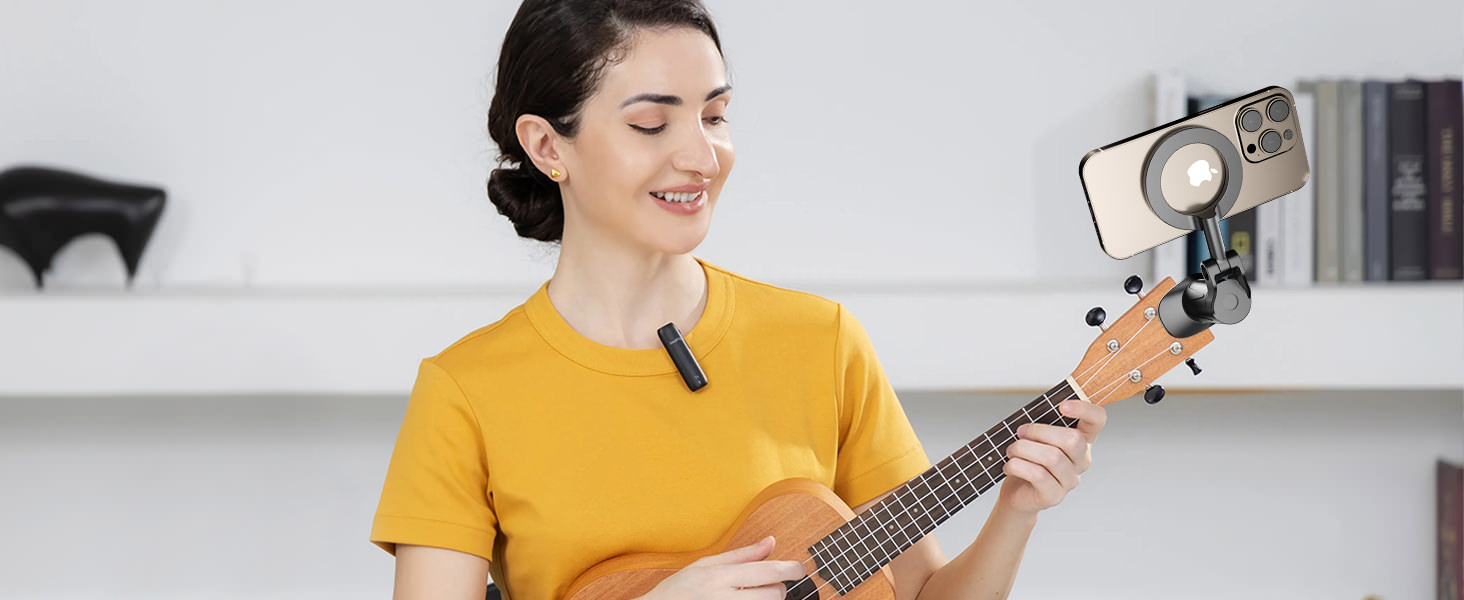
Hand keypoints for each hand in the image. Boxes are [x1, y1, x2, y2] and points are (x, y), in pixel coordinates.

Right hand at [640, 535, 806, 599]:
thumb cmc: (677, 591)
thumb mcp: (704, 565)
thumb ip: (741, 555)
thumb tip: (770, 542)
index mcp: (718, 577)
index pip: (766, 571)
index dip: (790, 569)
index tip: (800, 568)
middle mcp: (723, 598)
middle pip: (773, 594)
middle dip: (778, 589)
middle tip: (769, 586)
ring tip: (752, 595)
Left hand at [996, 399, 1106, 515]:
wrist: (1016, 492)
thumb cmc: (1027, 457)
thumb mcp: (1036, 435)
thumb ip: (1043, 421)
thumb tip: (1035, 411)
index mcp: (1082, 439)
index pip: (1097, 420)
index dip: (1085, 409)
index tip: (1062, 406)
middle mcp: (1082, 460)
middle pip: (1072, 439)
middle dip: (1039, 431)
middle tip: (1020, 432)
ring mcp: (1071, 480)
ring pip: (1053, 458)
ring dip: (1024, 448)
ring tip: (1011, 450)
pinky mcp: (1055, 495)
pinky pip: (1038, 475)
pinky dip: (1018, 466)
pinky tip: (1009, 465)